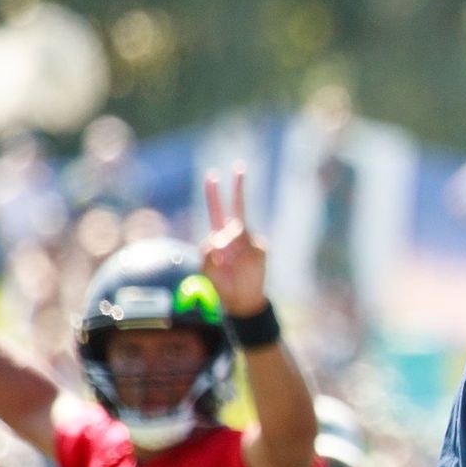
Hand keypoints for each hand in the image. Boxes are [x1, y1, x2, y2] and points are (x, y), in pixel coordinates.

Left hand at [202, 165, 268, 316]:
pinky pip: (245, 246)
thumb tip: (220, 239)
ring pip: (234, 233)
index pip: (216, 211)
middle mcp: (235, 236)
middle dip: (238, 188)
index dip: (213, 194)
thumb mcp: (206, 269)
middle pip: (237, 207)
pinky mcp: (259, 248)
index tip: (213, 176)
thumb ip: (206, 252)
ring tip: (228, 264)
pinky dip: (238, 257)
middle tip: (239, 166)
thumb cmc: (222, 286)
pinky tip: (240, 267)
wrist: (243, 300)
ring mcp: (249, 241)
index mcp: (220, 237)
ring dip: (227, 249)